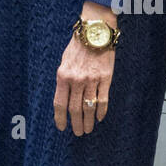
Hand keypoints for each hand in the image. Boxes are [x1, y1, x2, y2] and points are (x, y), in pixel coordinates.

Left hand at [53, 1, 114, 135]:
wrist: (95, 33)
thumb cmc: (78, 47)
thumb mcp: (64, 62)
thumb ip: (63, 80)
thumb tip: (63, 98)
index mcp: (63, 76)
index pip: (60, 103)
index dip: (60, 118)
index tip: (61, 127)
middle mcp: (76, 80)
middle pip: (75, 109)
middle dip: (76, 124)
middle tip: (77, 133)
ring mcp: (92, 80)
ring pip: (89, 107)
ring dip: (88, 122)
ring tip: (87, 130)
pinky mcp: (105, 79)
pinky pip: (102, 100)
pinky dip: (100, 112)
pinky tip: (98, 118)